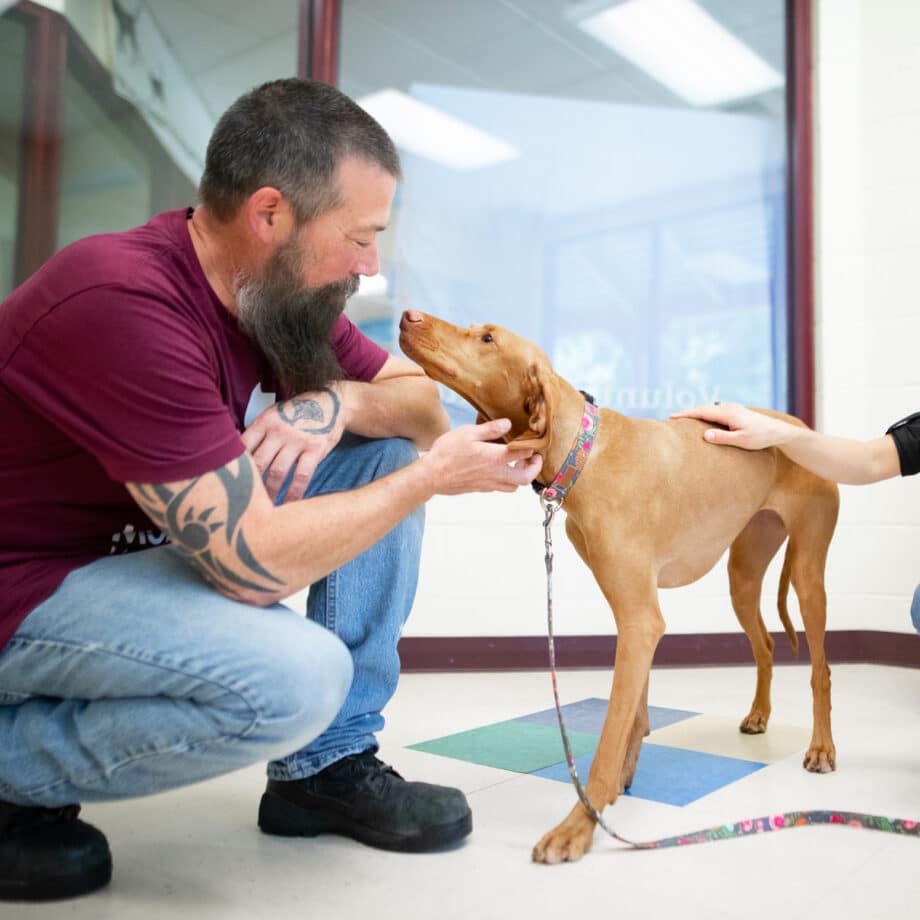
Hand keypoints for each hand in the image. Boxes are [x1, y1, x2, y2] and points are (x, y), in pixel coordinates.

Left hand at [242, 387, 346, 501]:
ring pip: (278, 472)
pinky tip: (289, 503)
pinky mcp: (315, 450)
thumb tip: (238, 456)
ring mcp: (298, 440)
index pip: (244, 445)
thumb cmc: (297, 413)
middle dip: (252, 484)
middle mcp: (279, 430)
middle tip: (247, 500)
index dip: (236, 465)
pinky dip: (294, 493)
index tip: (233, 482)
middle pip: (258, 462)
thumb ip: (259, 433)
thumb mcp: (275, 414)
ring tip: (266, 506)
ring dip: (271, 492)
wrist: (330, 403)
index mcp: (265, 421)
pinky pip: (301, 476)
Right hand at [420, 418, 542, 494]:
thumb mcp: (468, 433)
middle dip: (534, 468)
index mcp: (495, 458)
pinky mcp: (481, 488)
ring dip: (520, 475)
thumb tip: (507, 424)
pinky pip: (501, 487)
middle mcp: (495, 474)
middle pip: (525, 478)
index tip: (534, 442)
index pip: (524, 454)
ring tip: (517, 463)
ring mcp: (488, 484)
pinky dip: (507, 480)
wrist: (431, 476)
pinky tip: (499, 469)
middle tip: (533, 458)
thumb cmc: (447, 453)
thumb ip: (491, 429)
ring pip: (514, 486)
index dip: (532, 448)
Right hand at [670, 403, 795, 449]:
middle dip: (687, 413)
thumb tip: (704, 434)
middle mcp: (728, 407)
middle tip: (671, 418)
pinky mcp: (735, 412)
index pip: (701, 411)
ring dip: (695, 413)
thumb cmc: (761, 437)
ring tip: (682, 419)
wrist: (778, 431)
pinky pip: (715, 411)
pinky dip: (704, 414)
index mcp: (728, 413)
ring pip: (709, 409)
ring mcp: (732, 408)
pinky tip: (701, 420)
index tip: (671, 417)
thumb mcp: (742, 441)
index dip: (685, 414)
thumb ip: (723, 438)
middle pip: (703, 408)